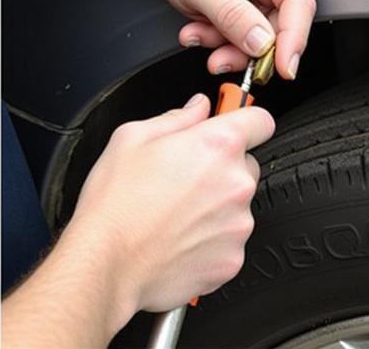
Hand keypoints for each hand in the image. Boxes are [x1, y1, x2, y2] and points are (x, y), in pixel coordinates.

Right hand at [61, 94, 273, 329]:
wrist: (108, 261)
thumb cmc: (116, 201)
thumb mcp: (132, 136)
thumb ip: (176, 117)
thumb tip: (197, 108)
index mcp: (216, 146)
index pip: (260, 120)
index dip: (245, 119)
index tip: (233, 124)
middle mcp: (235, 184)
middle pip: (247, 164)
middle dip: (221, 165)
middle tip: (184, 174)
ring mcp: (238, 225)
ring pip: (236, 204)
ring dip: (215, 203)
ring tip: (174, 209)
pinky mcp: (232, 259)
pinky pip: (229, 239)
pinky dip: (210, 237)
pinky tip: (178, 234)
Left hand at [156, 0, 315, 79]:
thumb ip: (231, 13)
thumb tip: (262, 42)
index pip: (298, 2)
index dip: (294, 39)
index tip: (283, 68)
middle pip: (282, 27)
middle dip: (248, 48)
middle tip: (221, 58)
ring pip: (262, 39)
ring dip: (227, 46)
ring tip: (197, 34)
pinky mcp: (251, 11)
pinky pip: (245, 39)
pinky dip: (220, 42)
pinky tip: (199, 31)